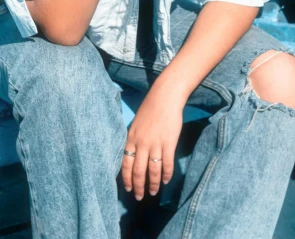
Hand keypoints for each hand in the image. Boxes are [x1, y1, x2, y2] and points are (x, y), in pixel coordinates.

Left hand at [121, 83, 183, 199]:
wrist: (165, 97)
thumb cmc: (150, 108)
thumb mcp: (136, 124)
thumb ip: (134, 139)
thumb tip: (132, 155)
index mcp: (131, 138)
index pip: (125, 163)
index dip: (127, 179)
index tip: (128, 189)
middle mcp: (141, 143)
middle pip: (138, 170)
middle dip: (138, 186)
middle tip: (140, 197)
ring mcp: (155, 143)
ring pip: (152, 170)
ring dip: (152, 183)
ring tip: (153, 192)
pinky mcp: (169, 143)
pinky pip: (166, 163)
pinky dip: (166, 174)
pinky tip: (166, 181)